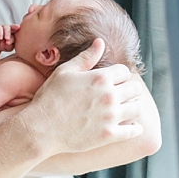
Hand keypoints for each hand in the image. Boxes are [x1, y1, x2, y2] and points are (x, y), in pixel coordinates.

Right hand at [0, 24, 18, 52]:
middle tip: (12, 38)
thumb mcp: (7, 48)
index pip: (18, 33)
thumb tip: (7, 43)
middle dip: (14, 30)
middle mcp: (10, 29)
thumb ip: (9, 46)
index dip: (17, 37)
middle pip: (14, 27)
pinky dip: (0, 33)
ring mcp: (3, 28)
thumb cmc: (3, 46)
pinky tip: (0, 38)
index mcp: (15, 33)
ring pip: (7, 27)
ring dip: (7, 33)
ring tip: (6, 39)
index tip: (15, 42)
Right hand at [26, 39, 144, 153]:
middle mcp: (109, 96)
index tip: (114, 81)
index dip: (120, 75)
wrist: (41, 128)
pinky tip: (130, 126)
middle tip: (121, 94)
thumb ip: (86, 57)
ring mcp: (110, 116)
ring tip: (125, 109)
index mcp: (100, 78)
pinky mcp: (109, 135)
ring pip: (137, 108)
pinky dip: (135, 128)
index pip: (125, 72)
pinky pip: (134, 130)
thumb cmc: (50, 97)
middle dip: (129, 90)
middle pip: (135, 89)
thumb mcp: (65, 71)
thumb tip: (100, 42)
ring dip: (132, 106)